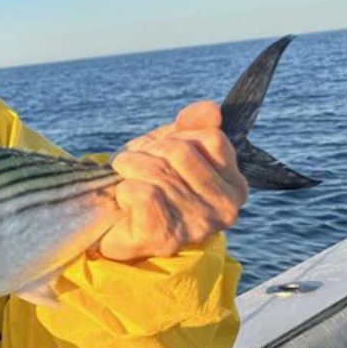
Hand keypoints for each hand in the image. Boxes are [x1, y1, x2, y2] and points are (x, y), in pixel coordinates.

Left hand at [97, 101, 247, 261]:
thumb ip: (191, 125)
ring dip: (130, 167)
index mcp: (233, 185)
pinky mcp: (166, 238)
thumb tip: (212, 109)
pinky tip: (125, 202)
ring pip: (157, 171)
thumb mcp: (168, 145)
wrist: (113, 224)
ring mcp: (197, 226)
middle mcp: (224, 209)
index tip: (159, 151)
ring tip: (127, 180)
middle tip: (136, 166)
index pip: (212, 138)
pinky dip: (124, 189)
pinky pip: (142, 193)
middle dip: (148, 151)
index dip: (176, 137)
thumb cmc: (146, 182)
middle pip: (181, 152)